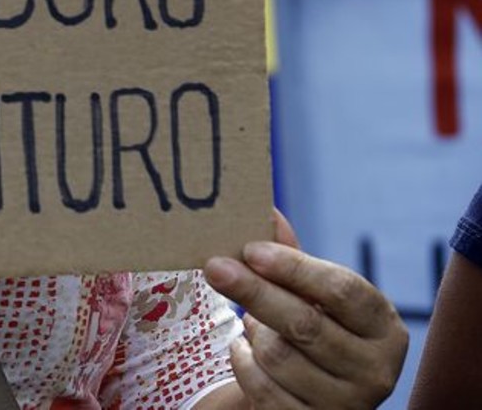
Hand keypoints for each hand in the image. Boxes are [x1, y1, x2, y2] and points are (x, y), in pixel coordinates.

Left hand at [203, 210, 406, 407]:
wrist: (310, 396)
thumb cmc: (312, 330)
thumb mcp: (312, 295)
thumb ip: (290, 257)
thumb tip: (263, 208)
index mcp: (383, 327)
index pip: (343, 289)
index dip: (295, 268)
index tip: (251, 249)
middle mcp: (376, 370)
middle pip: (306, 324)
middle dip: (254, 291)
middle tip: (214, 266)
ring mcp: (347, 404)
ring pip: (278, 356)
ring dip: (252, 334)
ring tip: (254, 325)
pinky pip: (261, 387)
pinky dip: (242, 362)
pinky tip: (245, 352)